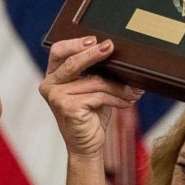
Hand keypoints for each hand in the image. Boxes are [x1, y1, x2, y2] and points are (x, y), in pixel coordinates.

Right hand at [39, 37, 142, 156]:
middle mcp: (50, 85)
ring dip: (119, 86)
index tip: (95, 39)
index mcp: (54, 76)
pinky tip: (127, 102)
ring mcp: (56, 97)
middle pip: (73, 62)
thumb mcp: (93, 89)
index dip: (75, 43)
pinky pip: (98, 96)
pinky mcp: (67, 108)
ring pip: (94, 81)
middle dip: (94, 54)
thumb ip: (96, 72)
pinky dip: (117, 98)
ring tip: (134, 91)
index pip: (58, 51)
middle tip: (111, 47)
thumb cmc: (92, 114)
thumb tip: (119, 56)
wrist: (88, 145)